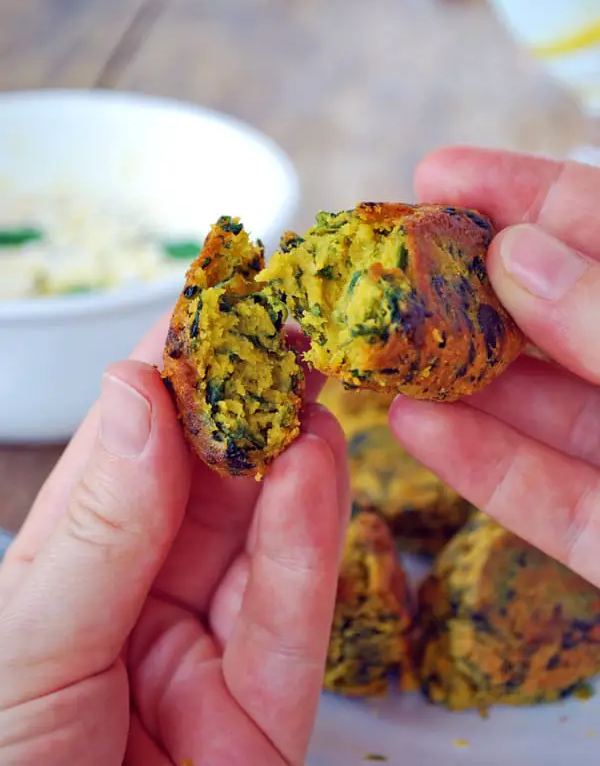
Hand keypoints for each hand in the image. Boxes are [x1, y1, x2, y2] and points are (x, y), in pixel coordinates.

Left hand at [0, 319, 348, 764]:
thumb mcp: (27, 650)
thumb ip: (96, 528)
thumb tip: (138, 396)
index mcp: (68, 571)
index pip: (126, 450)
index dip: (168, 371)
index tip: (211, 298)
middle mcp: (138, 600)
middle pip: (203, 483)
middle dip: (245, 402)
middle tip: (284, 325)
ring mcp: (203, 656)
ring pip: (259, 537)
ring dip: (288, 456)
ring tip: (310, 382)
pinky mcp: (262, 717)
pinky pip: (291, 620)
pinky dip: (308, 541)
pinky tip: (314, 469)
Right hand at [390, 148, 599, 587]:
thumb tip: (517, 254)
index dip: (528, 194)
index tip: (439, 174)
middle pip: (558, 317)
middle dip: (470, 288)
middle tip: (382, 266)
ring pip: (544, 409)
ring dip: (457, 376)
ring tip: (374, 345)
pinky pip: (550, 499)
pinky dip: (484, 465)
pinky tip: (412, 426)